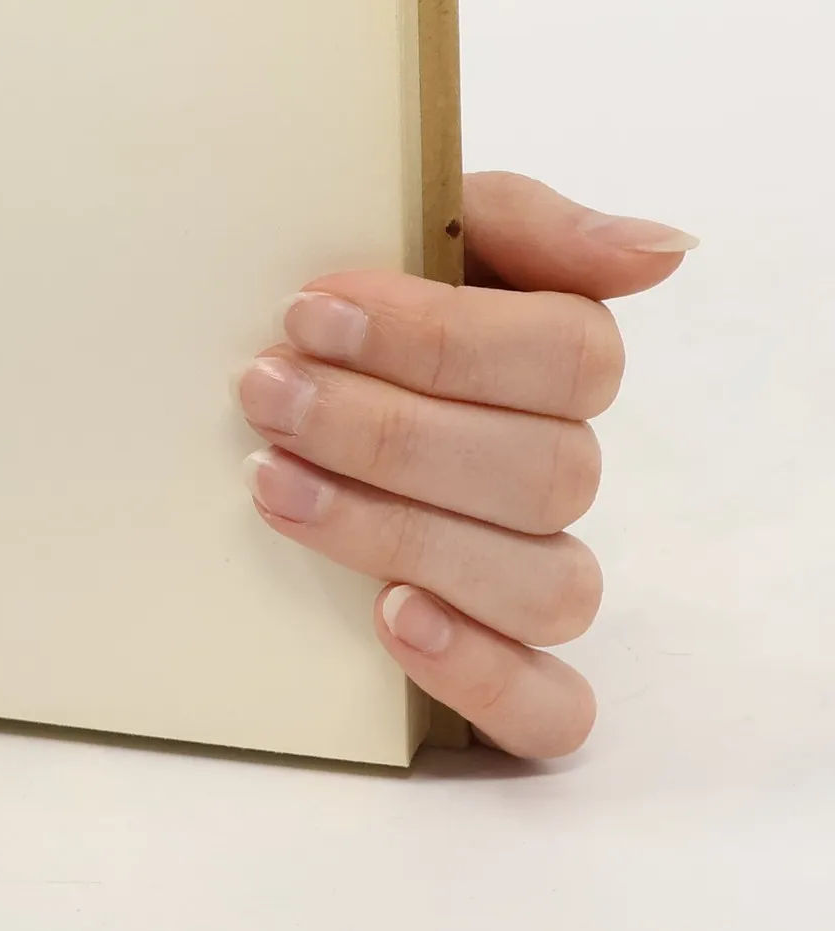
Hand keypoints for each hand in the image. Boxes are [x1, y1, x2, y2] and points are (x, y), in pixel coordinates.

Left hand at [236, 171, 694, 759]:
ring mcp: (532, 569)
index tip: (310, 312)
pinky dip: (478, 670)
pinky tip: (391, 617)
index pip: (567, 357)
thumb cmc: (355, 292)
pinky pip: (547, 708)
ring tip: (273, 483)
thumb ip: (528, 222)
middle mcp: (558, 468)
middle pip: (543, 473)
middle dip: (386, 430)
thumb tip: (662, 247)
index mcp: (559, 359)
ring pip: (542, 585)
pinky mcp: (498, 661)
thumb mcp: (422, 223)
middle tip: (267, 391)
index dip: (437, 338)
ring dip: (397, 532)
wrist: (273, 367)